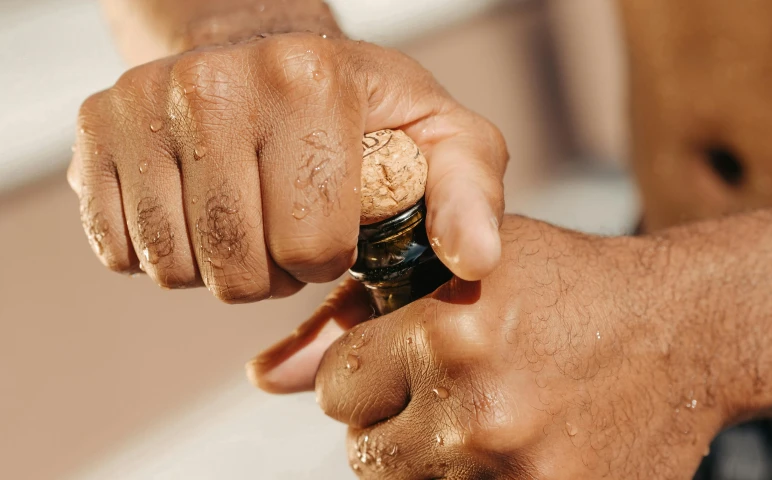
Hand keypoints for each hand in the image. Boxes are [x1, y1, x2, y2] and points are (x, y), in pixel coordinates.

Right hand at [68, 33, 506, 302]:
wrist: (261, 50)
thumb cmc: (359, 106)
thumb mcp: (438, 137)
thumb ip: (467, 195)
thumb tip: (474, 261)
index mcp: (307, 80)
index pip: (312, 246)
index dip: (330, 257)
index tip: (336, 226)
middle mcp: (212, 84)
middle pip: (238, 269)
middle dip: (275, 271)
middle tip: (288, 229)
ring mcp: (142, 104)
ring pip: (177, 268)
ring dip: (221, 265)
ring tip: (249, 219)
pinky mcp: (95, 133)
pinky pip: (123, 252)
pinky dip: (167, 252)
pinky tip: (200, 211)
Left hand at [305, 216, 727, 478]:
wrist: (683, 329)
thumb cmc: (567, 285)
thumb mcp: (468, 265)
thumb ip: (357, 313)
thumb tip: (265, 378)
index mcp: (446, 330)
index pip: (338, 387)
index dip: (369, 372)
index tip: (403, 360)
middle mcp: (475, 407)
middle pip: (365, 451)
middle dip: (396, 421)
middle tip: (451, 392)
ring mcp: (514, 470)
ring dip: (432, 459)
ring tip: (484, 415)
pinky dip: (471, 479)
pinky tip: (510, 444)